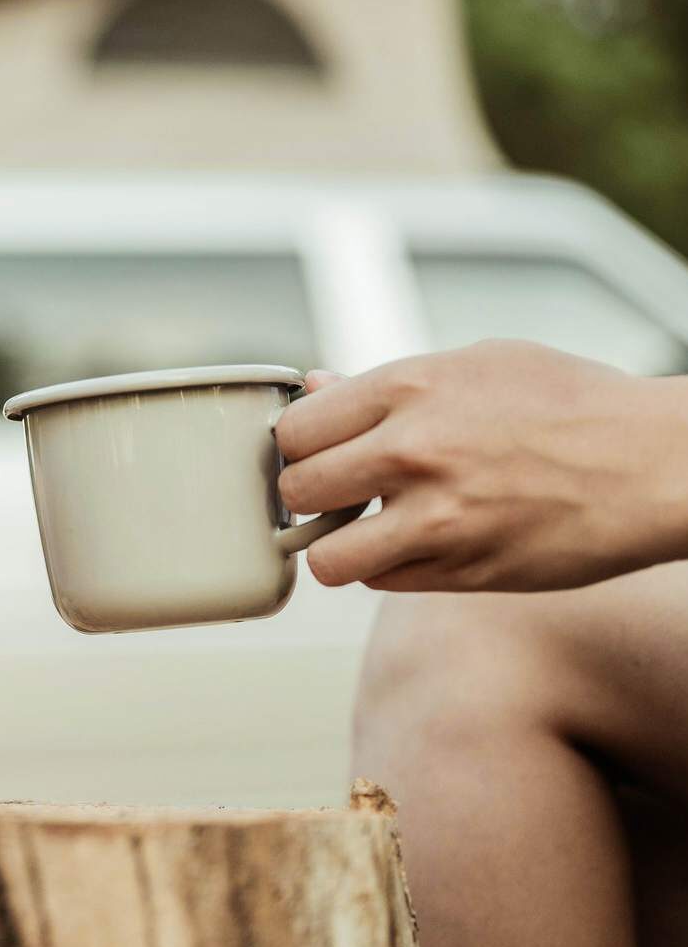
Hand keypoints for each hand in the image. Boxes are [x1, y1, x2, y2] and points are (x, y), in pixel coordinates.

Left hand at [274, 340, 687, 591]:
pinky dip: (386, 570)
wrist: (659, 463)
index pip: (295, 428)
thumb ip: (385, 383)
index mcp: (408, 388)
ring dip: (337, 546)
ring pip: (328, 557)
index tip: (316, 449)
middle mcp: (413, 451)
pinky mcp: (466, 571)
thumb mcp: (476, 362)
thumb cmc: (572, 403)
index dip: (298, 444)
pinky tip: (414, 544)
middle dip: (306, 494)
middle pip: (297, 490)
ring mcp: (438, 518)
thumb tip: (316, 387)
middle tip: (334, 492)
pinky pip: (383, 584)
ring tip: (364, 528)